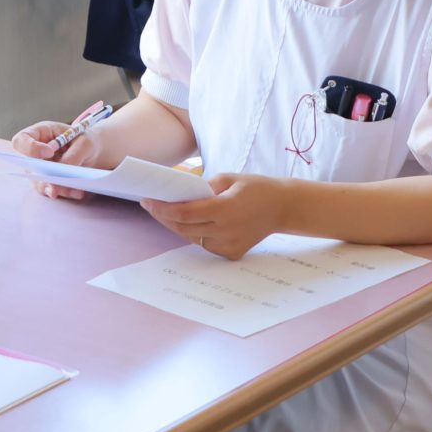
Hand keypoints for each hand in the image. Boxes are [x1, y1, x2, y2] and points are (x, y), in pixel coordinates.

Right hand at [11, 116, 109, 199]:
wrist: (92, 153)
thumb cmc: (85, 142)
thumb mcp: (84, 143)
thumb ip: (72, 156)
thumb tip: (60, 174)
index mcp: (40, 133)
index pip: (22, 140)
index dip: (30, 148)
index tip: (49, 153)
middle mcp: (35, 152)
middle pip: (27, 166)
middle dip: (42, 176)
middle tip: (55, 184)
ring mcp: (39, 168)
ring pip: (38, 182)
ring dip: (55, 188)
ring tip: (74, 190)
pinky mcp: (47, 181)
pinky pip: (50, 190)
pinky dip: (64, 192)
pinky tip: (77, 192)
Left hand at [140, 172, 292, 259]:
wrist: (283, 208)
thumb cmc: (256, 188)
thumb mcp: (229, 178)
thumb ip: (203, 187)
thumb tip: (177, 193)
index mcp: (226, 209)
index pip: (185, 213)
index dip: (163, 209)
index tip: (148, 201)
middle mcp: (227, 230)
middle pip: (184, 227)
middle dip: (164, 216)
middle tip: (151, 205)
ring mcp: (230, 245)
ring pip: (192, 238)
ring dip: (177, 226)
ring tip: (164, 213)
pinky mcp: (233, 253)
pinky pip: (205, 244)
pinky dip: (195, 234)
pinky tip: (189, 223)